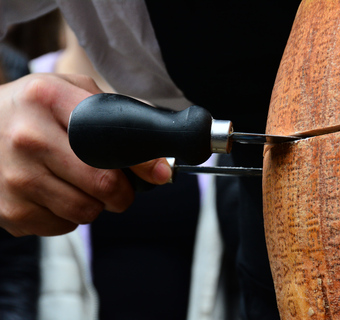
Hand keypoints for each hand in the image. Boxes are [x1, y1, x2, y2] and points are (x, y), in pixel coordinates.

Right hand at [0, 74, 169, 235]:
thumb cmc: (34, 110)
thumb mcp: (71, 92)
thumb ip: (115, 115)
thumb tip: (160, 161)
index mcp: (49, 99)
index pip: (112, 140)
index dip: (143, 162)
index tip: (161, 173)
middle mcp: (28, 137)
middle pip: (104, 184)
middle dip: (123, 192)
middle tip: (119, 186)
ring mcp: (14, 177)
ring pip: (86, 211)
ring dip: (94, 204)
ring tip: (78, 184)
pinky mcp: (8, 210)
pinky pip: (62, 227)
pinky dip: (68, 216)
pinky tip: (54, 193)